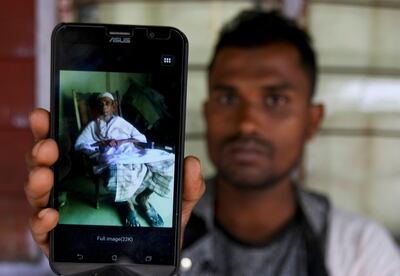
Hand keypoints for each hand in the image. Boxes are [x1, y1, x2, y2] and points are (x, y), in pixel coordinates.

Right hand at [25, 108, 204, 256]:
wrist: (145, 264)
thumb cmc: (153, 229)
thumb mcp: (174, 205)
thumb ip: (186, 185)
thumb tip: (191, 162)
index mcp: (94, 171)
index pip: (70, 144)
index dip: (54, 128)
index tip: (47, 113)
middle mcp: (73, 187)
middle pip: (47, 163)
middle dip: (41, 149)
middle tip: (49, 145)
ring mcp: (63, 212)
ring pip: (38, 192)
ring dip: (37, 181)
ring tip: (45, 175)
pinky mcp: (57, 239)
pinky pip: (40, 228)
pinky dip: (40, 220)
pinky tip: (51, 215)